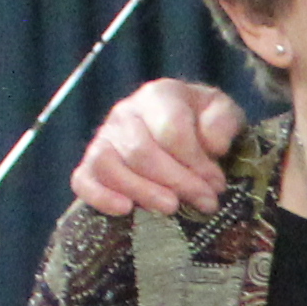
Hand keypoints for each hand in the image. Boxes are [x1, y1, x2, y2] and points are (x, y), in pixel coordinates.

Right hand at [67, 77, 251, 216]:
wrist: (183, 129)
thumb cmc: (203, 123)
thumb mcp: (224, 112)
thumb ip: (223, 121)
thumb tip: (213, 145)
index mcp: (158, 95)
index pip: (171, 131)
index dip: (196, 162)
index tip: (217, 185)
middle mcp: (125, 113)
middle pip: (141, 152)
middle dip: (177, 182)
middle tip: (205, 202)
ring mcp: (104, 138)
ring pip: (109, 166)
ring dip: (143, 192)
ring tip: (172, 208)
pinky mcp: (90, 165)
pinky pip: (82, 180)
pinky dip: (100, 197)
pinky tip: (126, 210)